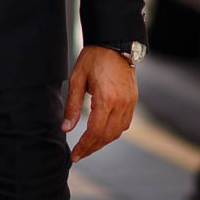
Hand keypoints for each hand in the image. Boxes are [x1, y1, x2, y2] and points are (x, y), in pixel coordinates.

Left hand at [62, 45, 137, 161]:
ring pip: (118, 132)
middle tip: (79, 155)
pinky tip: (101, 133)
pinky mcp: (133, 101)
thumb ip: (72, 105)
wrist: (115, 45)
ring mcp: (130, 103)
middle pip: (107, 136)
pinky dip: (113, 132)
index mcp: (106, 99)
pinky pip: (124, 123)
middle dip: (92, 148)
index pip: (95, 131)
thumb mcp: (76, 79)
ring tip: (88, 146)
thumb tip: (66, 128)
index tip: (74, 154)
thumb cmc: (93, 59)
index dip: (84, 145)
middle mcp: (122, 104)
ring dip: (103, 141)